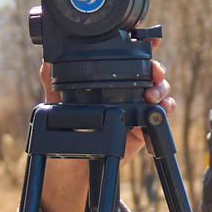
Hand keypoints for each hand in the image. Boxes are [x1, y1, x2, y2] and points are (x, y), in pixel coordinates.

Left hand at [36, 54, 172, 211]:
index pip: (124, 58)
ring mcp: (134, 107)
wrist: (73, 171)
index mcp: (103, 80)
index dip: (140, 47)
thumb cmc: (63, 135)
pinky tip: (161, 109)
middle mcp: (121, 90)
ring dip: (162, 88)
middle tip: (154, 73)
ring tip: (154, 95)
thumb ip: (52, 80)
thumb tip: (45, 59)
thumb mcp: (56, 104)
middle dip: (155, 68)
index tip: (148, 40)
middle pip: (147, 71)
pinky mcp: (142, 126)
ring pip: (157, 89)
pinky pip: (161, 113)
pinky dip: (166, 108)